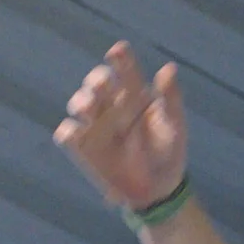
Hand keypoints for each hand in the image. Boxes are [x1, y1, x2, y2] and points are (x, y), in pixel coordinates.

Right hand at [54, 40, 186, 209]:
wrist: (158, 190)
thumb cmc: (168, 153)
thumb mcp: (175, 127)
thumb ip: (171, 99)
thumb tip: (169, 68)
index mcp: (133, 94)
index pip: (124, 69)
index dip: (120, 58)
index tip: (119, 52)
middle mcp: (110, 104)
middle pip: (97, 83)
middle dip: (97, 81)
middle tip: (103, 85)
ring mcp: (94, 124)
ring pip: (79, 103)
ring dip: (81, 102)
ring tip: (87, 108)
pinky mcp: (82, 146)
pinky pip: (68, 134)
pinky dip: (67, 132)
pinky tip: (73, 132)